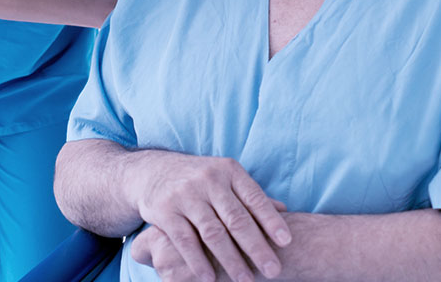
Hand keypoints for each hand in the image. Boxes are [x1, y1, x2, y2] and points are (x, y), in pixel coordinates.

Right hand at [133, 154, 290, 281]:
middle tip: (273, 269)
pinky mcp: (165, 210)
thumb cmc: (201, 179)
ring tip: (246, 280)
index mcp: (229, 171)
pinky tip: (210, 279)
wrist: (154, 171)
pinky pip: (185, 240)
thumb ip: (250, 196)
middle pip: (236, 219)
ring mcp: (186, 195)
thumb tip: (285, 211)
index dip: (271, 221)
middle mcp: (209, 180)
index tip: (286, 242)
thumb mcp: (226, 179)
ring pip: (213, 232)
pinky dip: (198, 262)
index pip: (255, 198)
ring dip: (231, 260)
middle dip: (256, 247)